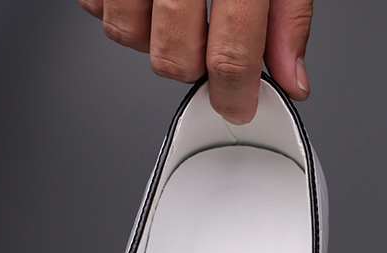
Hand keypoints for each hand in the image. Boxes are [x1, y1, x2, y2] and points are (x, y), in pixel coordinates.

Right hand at [79, 0, 312, 123]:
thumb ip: (287, 18)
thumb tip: (292, 79)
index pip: (231, 54)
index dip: (237, 94)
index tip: (240, 107)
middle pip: (173, 57)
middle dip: (193, 65)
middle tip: (208, 44)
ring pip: (126, 35)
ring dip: (151, 37)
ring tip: (174, 12)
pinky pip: (93, 5)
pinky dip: (116, 8)